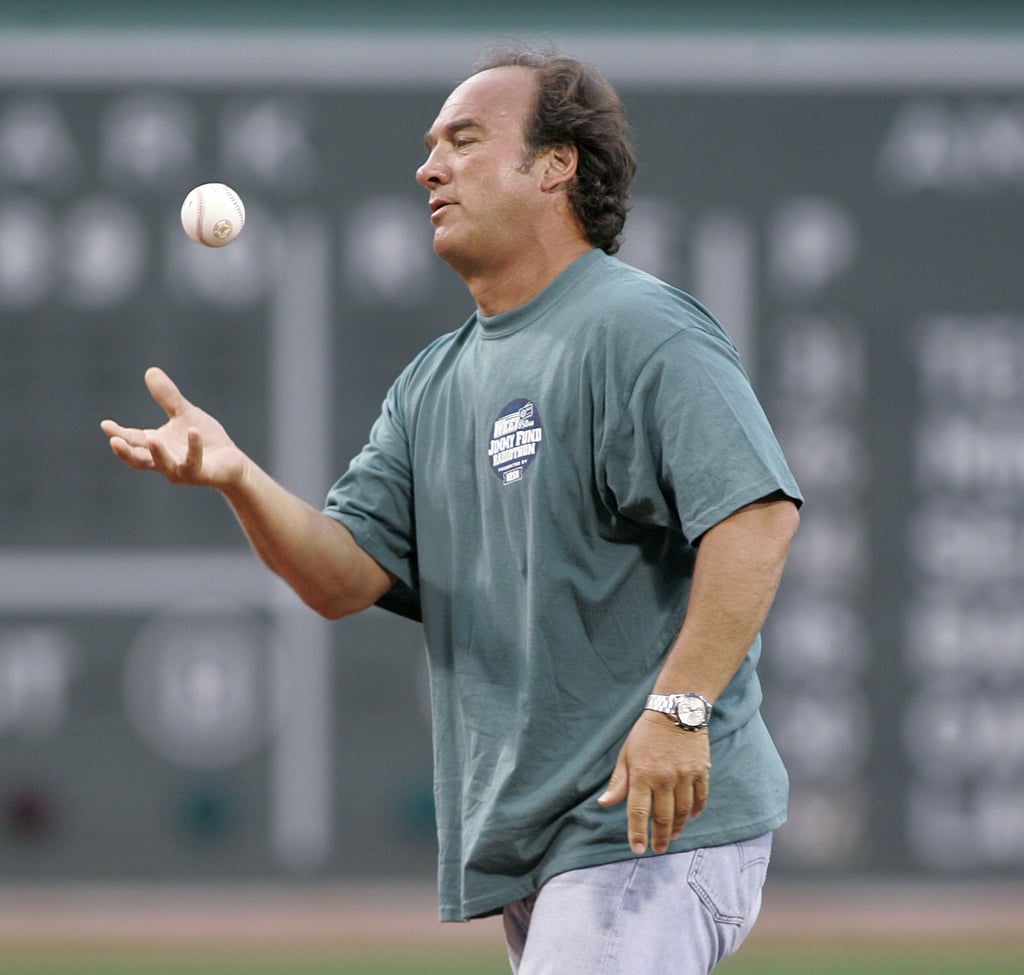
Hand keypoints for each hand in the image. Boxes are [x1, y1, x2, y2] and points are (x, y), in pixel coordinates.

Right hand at [100, 367, 245, 488]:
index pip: (133, 440)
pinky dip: (194, 447)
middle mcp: (164, 461)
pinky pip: (194, 462)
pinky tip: (194, 431)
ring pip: (165, 465)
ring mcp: (181, 470)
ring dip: (157, 453)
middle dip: (126, 451)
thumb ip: (167, 397)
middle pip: (139, 459)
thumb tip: (150, 371)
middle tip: (114, 441)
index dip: (118, 434)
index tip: (105, 425)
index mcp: (157, 445)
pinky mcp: (200, 474)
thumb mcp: (184, 414)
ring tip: (151, 439)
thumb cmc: (205, 439)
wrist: (231, 461)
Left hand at [598, 712, 710, 854]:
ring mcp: (684, 775)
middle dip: (659, 837)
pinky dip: (695, 810)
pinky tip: (690, 817)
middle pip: (662, 817)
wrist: (675, 709)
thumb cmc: (646, 733)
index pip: (637, 811)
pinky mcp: (701, 770)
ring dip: (676, 827)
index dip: (637, 833)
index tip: (637, 849)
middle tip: (657, 849)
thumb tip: (605, 803)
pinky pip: (700, 797)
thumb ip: (618, 781)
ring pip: (682, 811)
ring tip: (671, 836)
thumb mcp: (626, 754)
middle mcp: (664, 778)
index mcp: (641, 774)